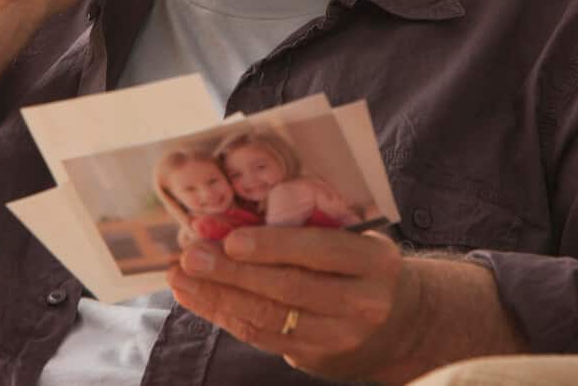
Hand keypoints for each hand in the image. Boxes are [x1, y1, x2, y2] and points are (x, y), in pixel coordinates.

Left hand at [167, 226, 421, 382]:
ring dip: (218, 297)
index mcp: (373, 260)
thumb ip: (297, 223)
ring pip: (271, 317)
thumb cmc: (356, 261)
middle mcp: (363, 302)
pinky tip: (198, 298)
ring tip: (181, 278)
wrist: (396, 319)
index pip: (322, 252)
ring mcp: (340, 336)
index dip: (275, 246)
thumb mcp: (346, 233)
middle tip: (191, 256)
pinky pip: (264, 336)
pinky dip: (226, 315)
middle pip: (290, 288)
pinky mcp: (316, 356)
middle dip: (233, 273)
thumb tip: (227, 221)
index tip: (231, 240)